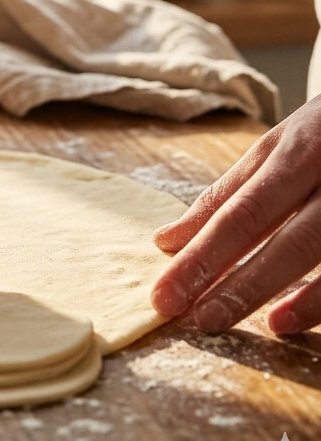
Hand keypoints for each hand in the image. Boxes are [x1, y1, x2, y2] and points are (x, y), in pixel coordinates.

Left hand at [151, 95, 320, 334]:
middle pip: (278, 233)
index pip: (240, 209)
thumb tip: (168, 240)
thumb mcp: (278, 148)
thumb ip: (228, 193)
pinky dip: (320, 299)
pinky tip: (288, 321)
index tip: (164, 293)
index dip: (201, 253)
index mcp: (295, 151)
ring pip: (314, 248)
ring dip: (269, 288)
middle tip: (189, 317)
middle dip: (230, 280)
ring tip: (226, 320)